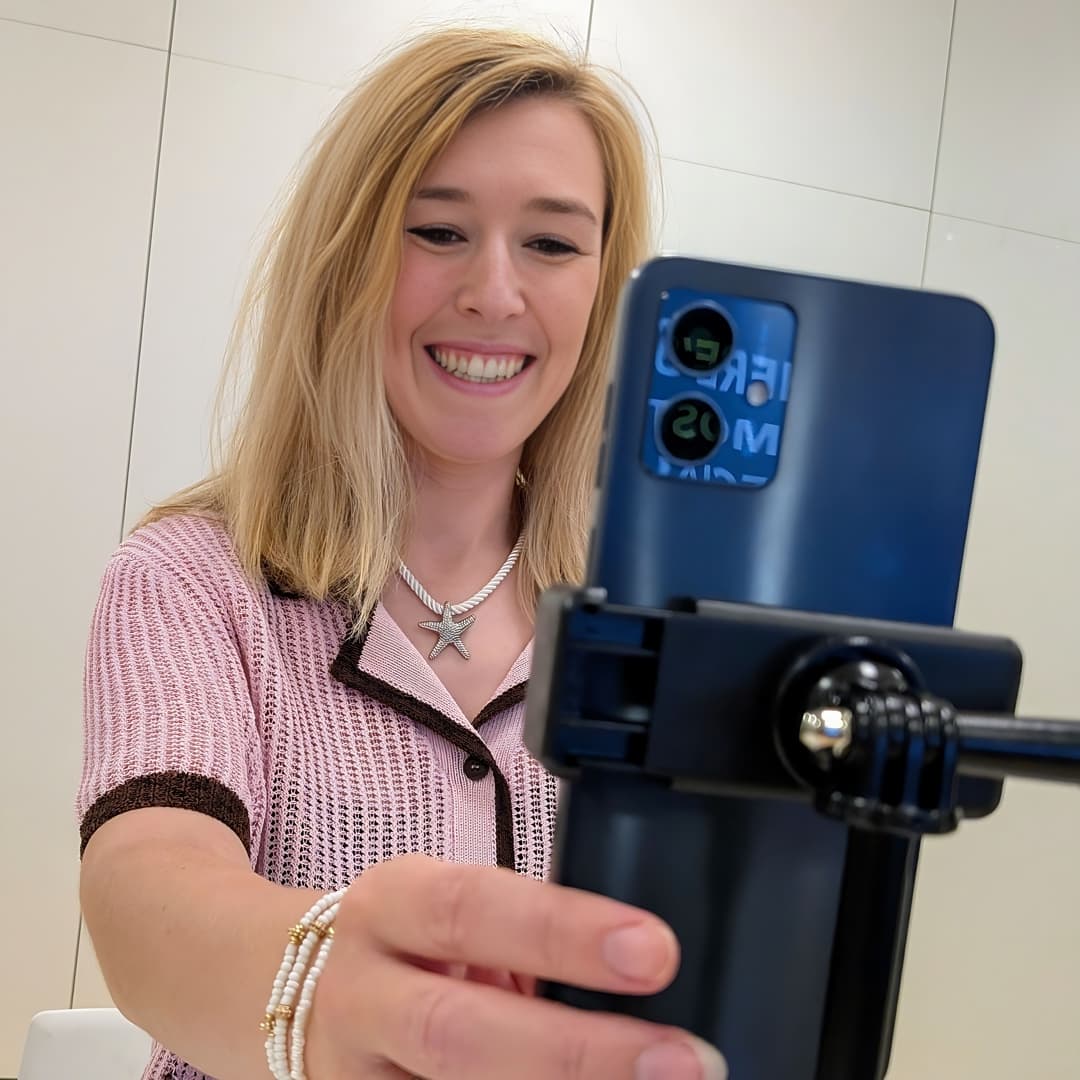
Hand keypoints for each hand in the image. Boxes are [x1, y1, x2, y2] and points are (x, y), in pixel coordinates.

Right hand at [303, 854, 726, 1078]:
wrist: (267, 983)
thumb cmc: (398, 942)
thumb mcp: (440, 910)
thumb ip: (515, 936)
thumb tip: (637, 976)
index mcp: (392, 906)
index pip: (477, 907)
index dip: (564, 932)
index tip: (655, 951)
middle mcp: (360, 990)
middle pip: (460, 1030)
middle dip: (576, 1052)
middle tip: (683, 1060)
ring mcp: (349, 1073)